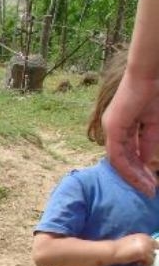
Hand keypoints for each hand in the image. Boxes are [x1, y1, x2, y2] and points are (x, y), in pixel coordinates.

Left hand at [103, 75, 158, 195]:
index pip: (127, 153)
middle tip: (149, 190)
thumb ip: (148, 141)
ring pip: (119, 161)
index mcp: (121, 126)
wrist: (150, 75)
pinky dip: (128, 168)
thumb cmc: (154, 93)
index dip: (138, 168)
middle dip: (137, 176)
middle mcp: (112, 129)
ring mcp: (111, 129)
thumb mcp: (153, 123)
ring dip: (134, 176)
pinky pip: (118, 155)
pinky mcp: (113, 129)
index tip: (150, 180)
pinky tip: (139, 178)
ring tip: (147, 188)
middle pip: (122, 160)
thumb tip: (147, 160)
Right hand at [113, 232, 158, 265]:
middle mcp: (147, 239)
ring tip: (136, 261)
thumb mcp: (131, 243)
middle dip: (150, 254)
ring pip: (153, 256)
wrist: (112, 251)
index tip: (143, 254)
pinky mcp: (145, 253)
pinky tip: (136, 263)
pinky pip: (150, 261)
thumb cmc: (118, 248)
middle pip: (156, 248)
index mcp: (143, 235)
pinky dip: (143, 264)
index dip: (150, 249)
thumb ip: (140, 244)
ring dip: (146, 260)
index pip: (154, 242)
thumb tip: (146, 251)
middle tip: (140, 258)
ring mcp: (147, 246)